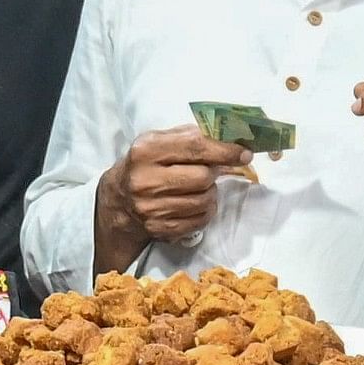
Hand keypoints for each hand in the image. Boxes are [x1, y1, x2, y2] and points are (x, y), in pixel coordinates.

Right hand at [93, 125, 246, 267]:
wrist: (119, 200)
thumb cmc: (146, 165)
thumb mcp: (158, 141)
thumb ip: (190, 136)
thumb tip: (229, 137)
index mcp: (146, 151)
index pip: (195, 147)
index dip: (224, 150)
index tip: (244, 153)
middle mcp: (145, 180)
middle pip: (202, 177)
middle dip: (214, 172)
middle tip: (211, 169)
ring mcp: (151, 208)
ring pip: (204, 200)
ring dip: (210, 192)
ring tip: (199, 187)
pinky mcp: (160, 229)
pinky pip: (200, 220)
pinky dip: (205, 210)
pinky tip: (195, 202)